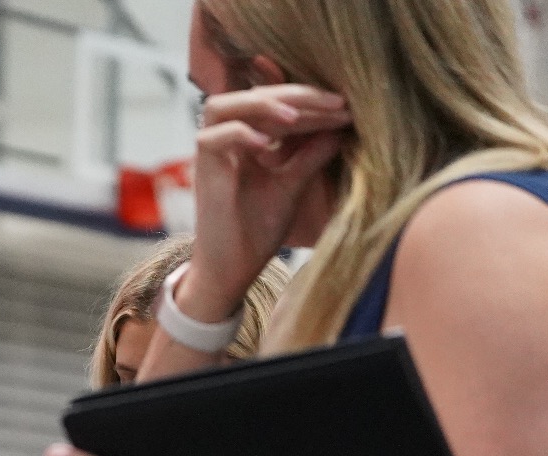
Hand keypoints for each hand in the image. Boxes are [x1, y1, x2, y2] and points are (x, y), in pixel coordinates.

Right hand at [183, 83, 350, 319]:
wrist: (232, 269)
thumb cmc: (257, 231)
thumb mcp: (293, 185)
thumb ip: (312, 155)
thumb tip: (341, 127)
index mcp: (248, 139)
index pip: (277, 103)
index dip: (311, 100)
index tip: (346, 106)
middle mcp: (226, 140)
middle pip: (253, 94)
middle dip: (296, 95)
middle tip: (334, 102)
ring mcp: (211, 153)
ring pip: (223, 105)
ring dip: (261, 104)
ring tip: (297, 117)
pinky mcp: (201, 171)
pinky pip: (212, 138)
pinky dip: (240, 134)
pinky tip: (269, 144)